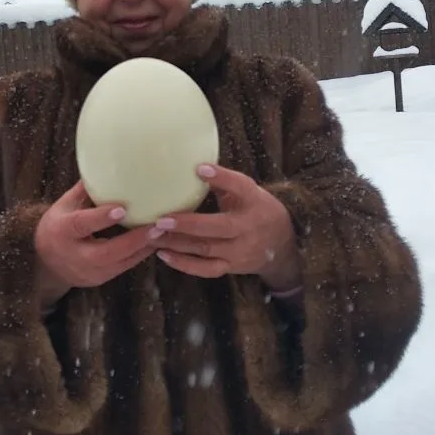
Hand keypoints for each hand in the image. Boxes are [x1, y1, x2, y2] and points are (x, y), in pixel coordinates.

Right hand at [33, 181, 155, 310]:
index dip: (101, 218)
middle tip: (157, 226)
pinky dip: (141, 255)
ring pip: (120, 264)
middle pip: (106, 253)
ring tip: (164, 233)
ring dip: (143, 249)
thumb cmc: (58, 225)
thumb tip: (107, 163)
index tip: (123, 208)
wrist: (46, 264)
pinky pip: (124, 268)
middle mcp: (75, 255)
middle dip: (133, 241)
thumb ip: (86, 190)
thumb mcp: (65, 205)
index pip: (82, 225)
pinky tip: (156, 243)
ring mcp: (88, 271)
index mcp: (62, 231)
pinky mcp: (100, 279)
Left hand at [151, 164, 301, 290]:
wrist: (282, 245)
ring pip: (206, 249)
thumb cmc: (256, 210)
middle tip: (161, 219)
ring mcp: (240, 250)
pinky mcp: (231, 267)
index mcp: (254, 201)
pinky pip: (206, 269)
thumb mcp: (249, 192)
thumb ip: (224, 182)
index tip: (199, 168)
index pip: (240, 187)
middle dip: (187, 224)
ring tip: (153, 235)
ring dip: (177, 243)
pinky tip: (163, 255)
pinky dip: (184, 264)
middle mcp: (248, 227)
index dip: (222, 178)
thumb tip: (192, 165)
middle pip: (217, 227)